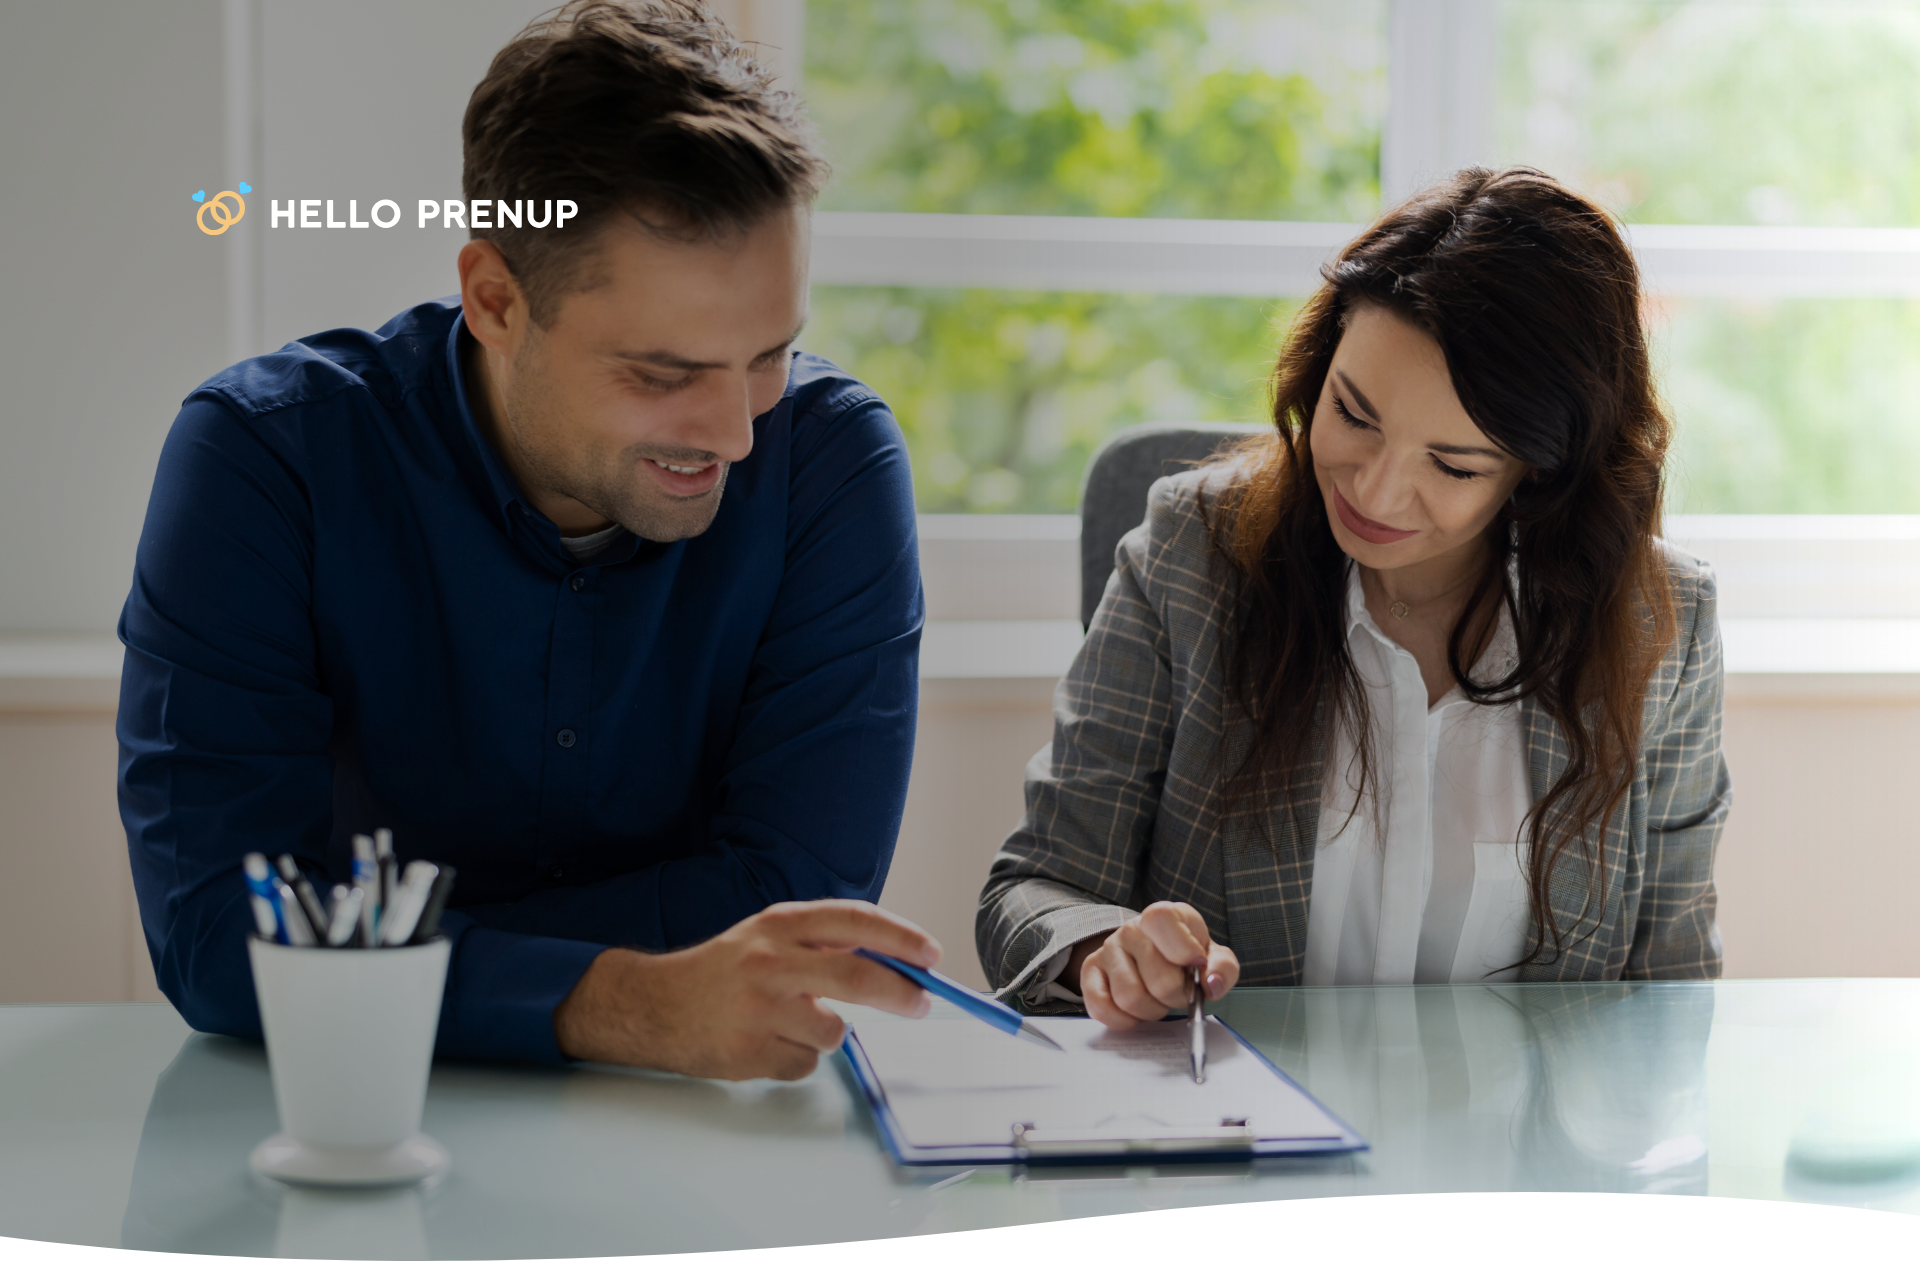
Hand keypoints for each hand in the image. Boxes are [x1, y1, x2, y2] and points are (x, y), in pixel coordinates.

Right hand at [552, 900, 940, 1080]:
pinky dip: (796, 1058)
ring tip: (790, 1023)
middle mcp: (769, 961)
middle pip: (858, 977)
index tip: (931, 954)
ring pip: (834, 1031)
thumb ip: (823, 943)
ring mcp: (758, 1009)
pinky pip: (804, 1063)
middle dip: (901, 994)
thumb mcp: (769, 936)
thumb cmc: (723, 971)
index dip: (900, 937)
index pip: (854, 921)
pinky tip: (765, 1043)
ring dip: (825, 1033)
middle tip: (919, 1003)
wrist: (652, 1006)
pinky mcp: (748, 1052)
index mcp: (779, 924)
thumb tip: (896, 960)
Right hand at [1070, 901, 1238, 1031]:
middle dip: (1176, 997)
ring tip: (1157, 1001)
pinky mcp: (1090, 972)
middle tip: (1179, 994)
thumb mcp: (1212, 956)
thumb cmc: (1185, 957)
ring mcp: (1107, 949)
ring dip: (1152, 1011)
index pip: (1161, 920)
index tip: (1195, 966)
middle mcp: (1131, 929)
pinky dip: (1124, 1021)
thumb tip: (1211, 985)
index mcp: (1163, 916)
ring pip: (1130, 998)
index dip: (1183, 949)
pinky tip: (1135, 1012)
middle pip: (1158, 979)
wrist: (1152, 956)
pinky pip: (1101, 1007)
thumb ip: (1222, 968)